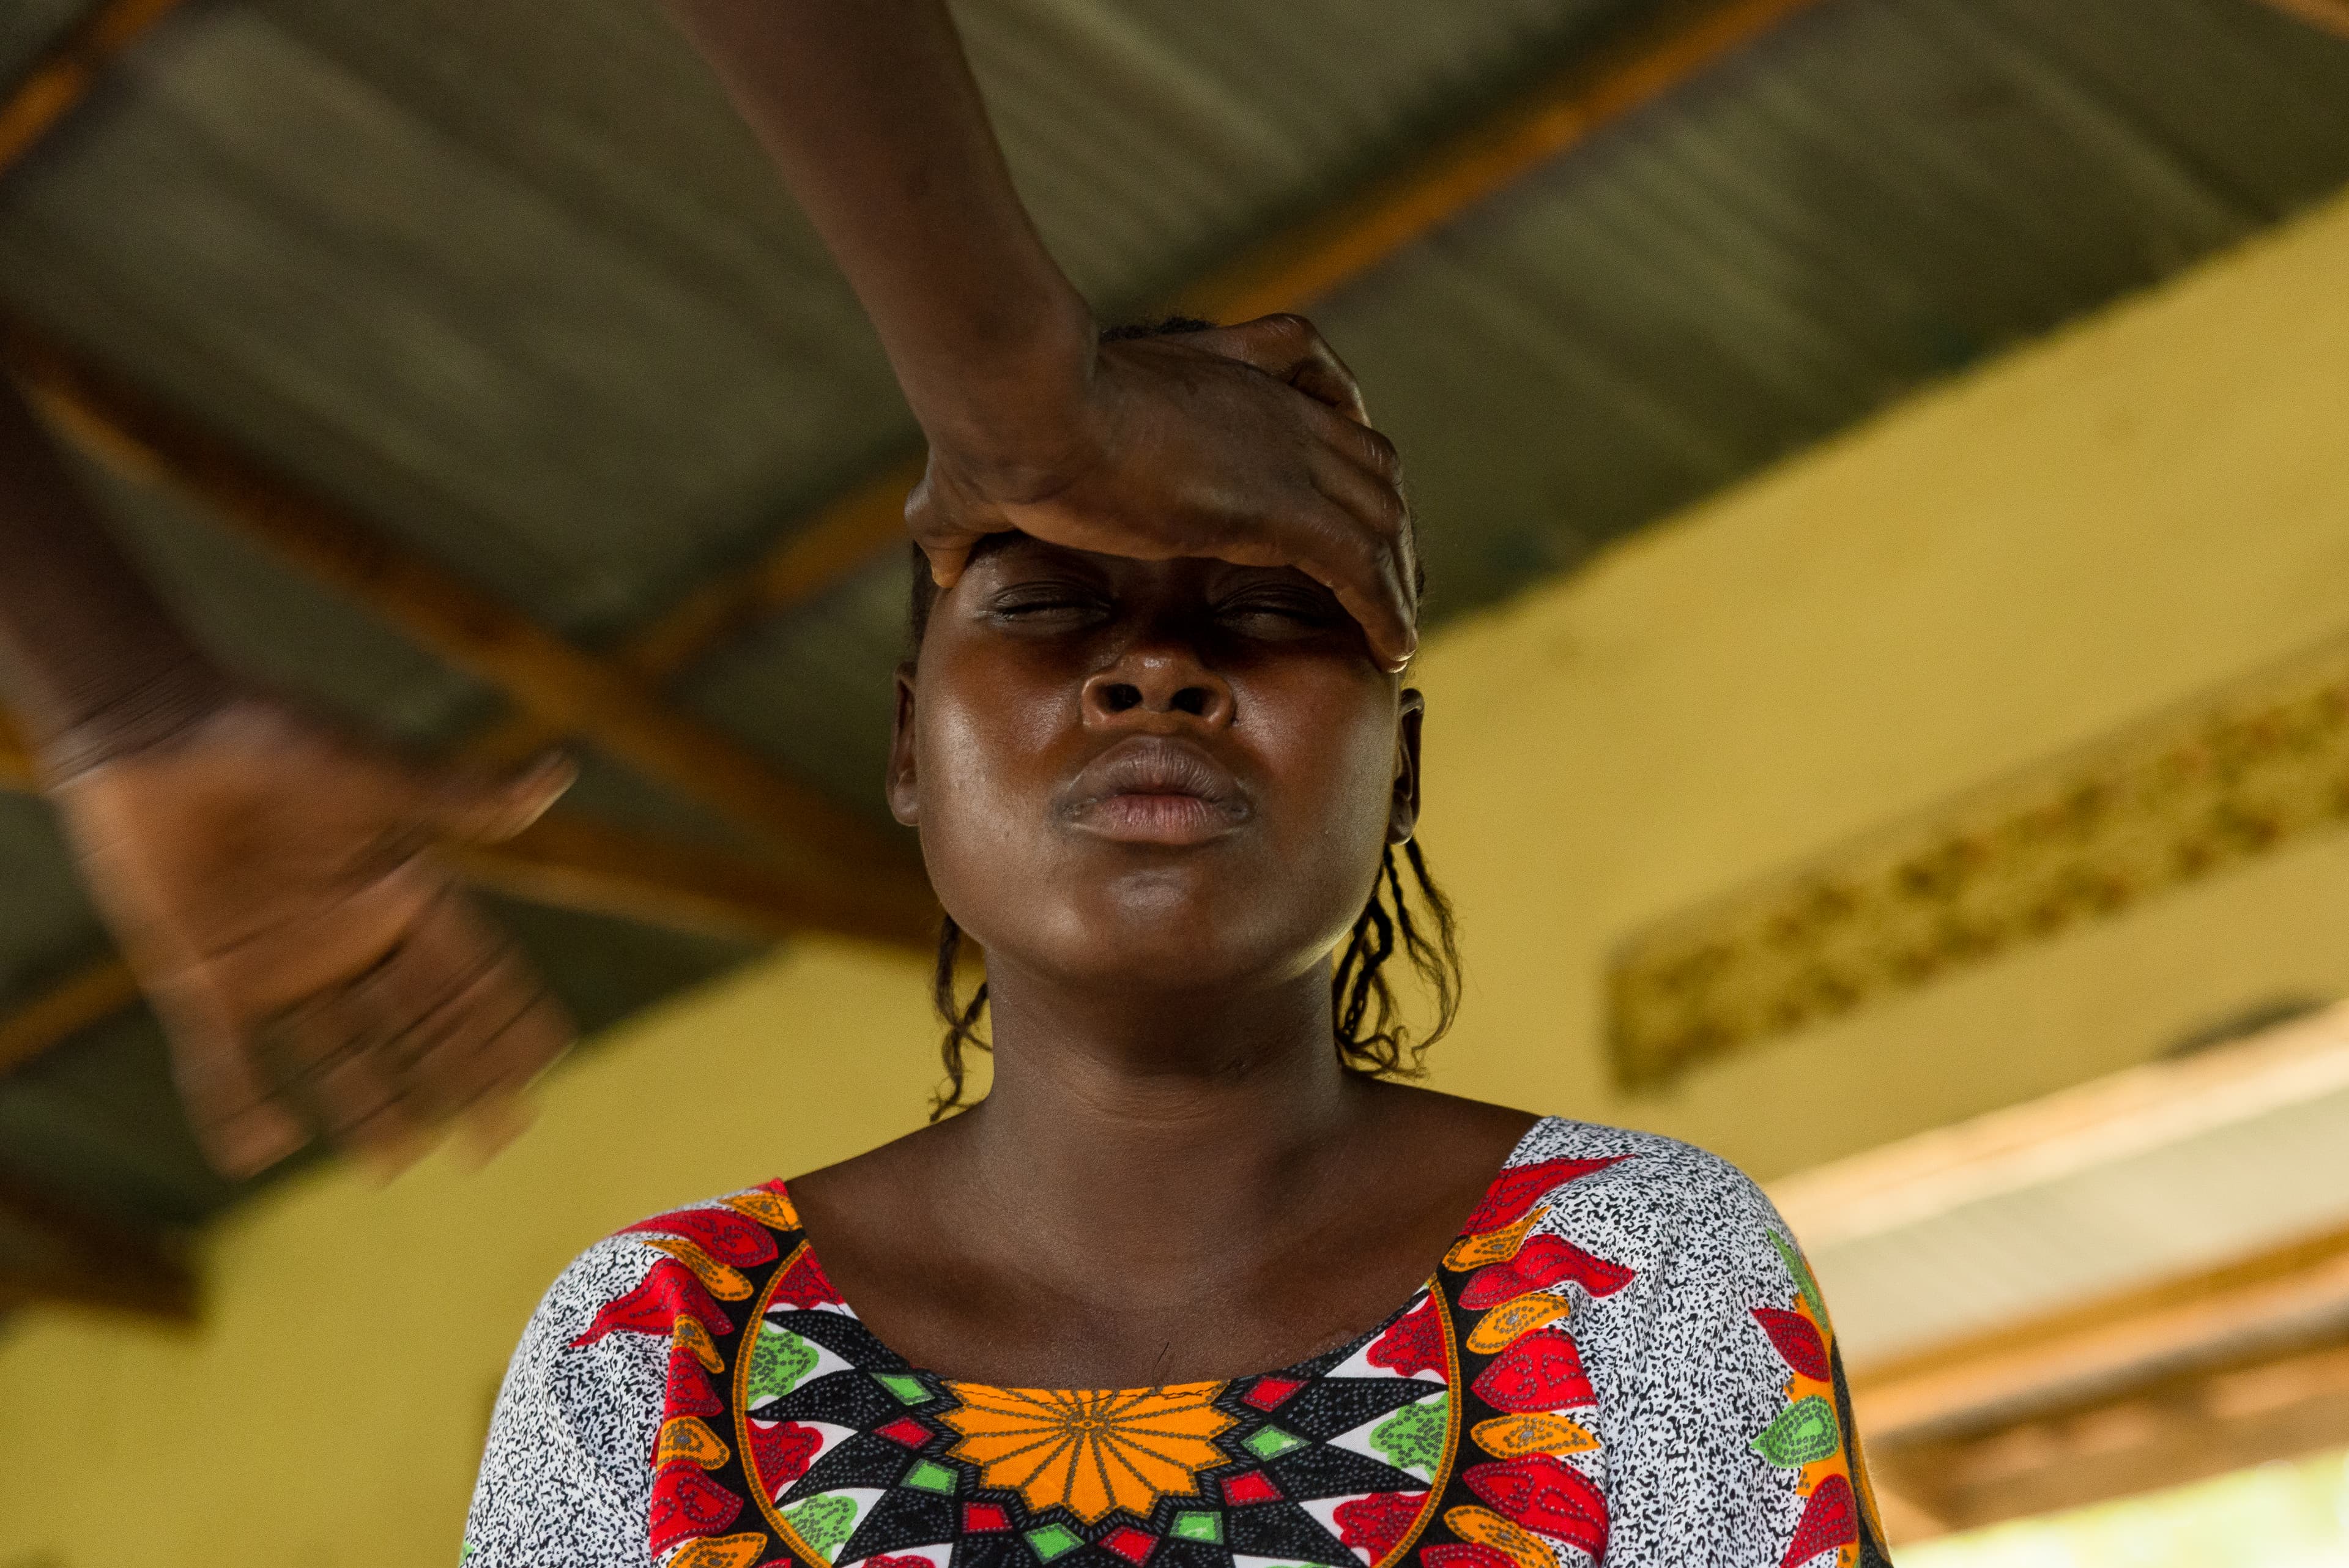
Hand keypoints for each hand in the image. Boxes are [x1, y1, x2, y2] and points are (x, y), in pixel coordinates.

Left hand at [42, 694, 576, 1178]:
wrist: (149, 727)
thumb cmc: (267, 733)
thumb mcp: (372, 771)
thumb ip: (458, 797)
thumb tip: (556, 778)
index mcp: (399, 891)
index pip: (472, 971)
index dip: (510, 1020)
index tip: (548, 1065)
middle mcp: (348, 937)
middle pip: (420, 1026)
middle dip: (462, 1081)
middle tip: (497, 1140)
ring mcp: (278, 964)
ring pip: (338, 1055)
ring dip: (368, 1107)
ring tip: (395, 1162)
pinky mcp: (204, 980)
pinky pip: (224, 1061)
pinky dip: (235, 1108)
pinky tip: (260, 1151)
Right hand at [905, 313, 1418, 670]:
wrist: (1020, 402)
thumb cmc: (994, 429)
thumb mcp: (983, 478)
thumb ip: (964, 517)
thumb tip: (934, 559)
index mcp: (1217, 389)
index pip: (1318, 417)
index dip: (1337, 476)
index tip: (1337, 526)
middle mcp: (1269, 412)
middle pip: (1370, 468)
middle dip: (1385, 531)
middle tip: (1383, 588)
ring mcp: (1286, 455)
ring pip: (1383, 520)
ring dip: (1397, 577)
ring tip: (1394, 630)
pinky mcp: (1284, 506)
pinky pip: (1366, 567)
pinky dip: (1388, 610)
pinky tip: (1394, 650)